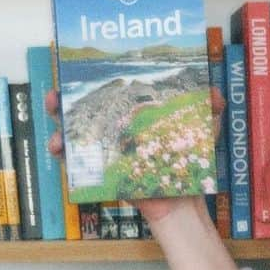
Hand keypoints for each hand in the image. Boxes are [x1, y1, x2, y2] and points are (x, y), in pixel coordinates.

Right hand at [44, 87, 224, 225]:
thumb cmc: (188, 161)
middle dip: (62, 103)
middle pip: (81, 112)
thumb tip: (214, 92)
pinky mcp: (102, 174)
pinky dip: (65, 159)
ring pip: (73, 137)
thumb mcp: (201, 129)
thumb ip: (208, 109)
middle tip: (54, 96)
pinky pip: (77, 166)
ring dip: (58, 132)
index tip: (72, 71)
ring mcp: (106, 152)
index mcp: (132, 116)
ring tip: (55, 134)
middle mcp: (114, 131)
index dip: (89, 83)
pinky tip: (60, 153)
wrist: (183, 199)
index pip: (106, 94)